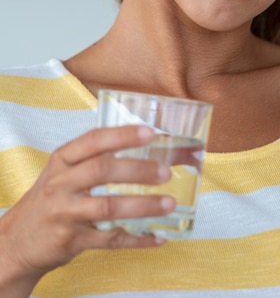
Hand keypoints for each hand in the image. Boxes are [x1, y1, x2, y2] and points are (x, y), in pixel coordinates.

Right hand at [0, 125, 174, 288]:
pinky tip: (158, 237)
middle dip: (138, 170)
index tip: (150, 132)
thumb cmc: (52, 199)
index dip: (123, 135)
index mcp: (63, 160)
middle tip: (166, 172)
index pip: (94, 140)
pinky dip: (137, 239)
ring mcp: (65, 213)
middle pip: (103, 170)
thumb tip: (150, 147)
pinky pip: (110, 240)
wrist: (17, 241)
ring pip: (108, 206)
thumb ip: (98, 158)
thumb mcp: (64, 172)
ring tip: (170, 204)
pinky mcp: (71, 241)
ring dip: (143, 206)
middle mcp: (61, 183)